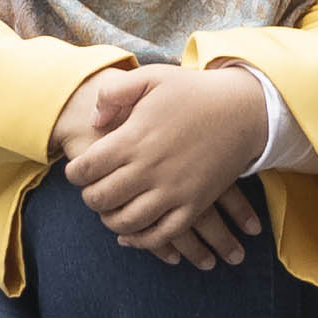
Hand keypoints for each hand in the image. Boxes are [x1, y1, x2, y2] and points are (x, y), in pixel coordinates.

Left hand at [51, 59, 265, 267]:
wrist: (243, 110)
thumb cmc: (194, 92)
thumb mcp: (151, 77)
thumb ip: (114, 92)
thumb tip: (95, 121)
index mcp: (134, 139)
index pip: (87, 168)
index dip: (75, 173)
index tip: (76, 172)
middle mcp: (149, 169)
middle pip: (101, 199)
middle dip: (89, 198)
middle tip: (91, 192)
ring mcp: (173, 191)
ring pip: (127, 222)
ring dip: (110, 221)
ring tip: (108, 212)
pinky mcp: (194, 205)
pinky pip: (161, 234)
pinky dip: (141, 241)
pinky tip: (130, 236)